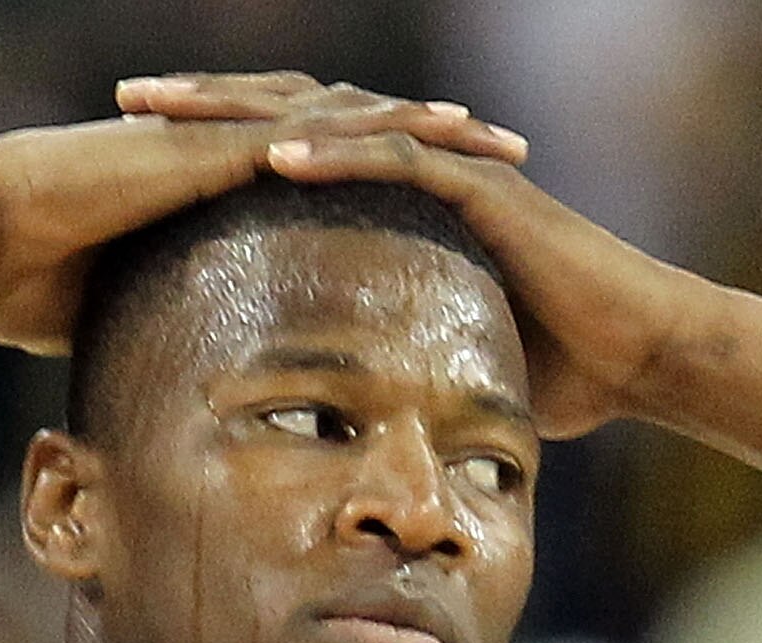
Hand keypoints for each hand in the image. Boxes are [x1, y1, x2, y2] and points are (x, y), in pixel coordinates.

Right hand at [0, 79, 527, 356]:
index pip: (323, 178)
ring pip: (349, 119)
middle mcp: (229, 148)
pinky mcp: (208, 143)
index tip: (456, 215)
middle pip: (357, 136)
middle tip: (511, 162)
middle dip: (436, 148)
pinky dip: (374, 130)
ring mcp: (222, 138)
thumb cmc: (16, 277)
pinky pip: (308, 127)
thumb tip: (163, 390)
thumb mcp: (107, 316)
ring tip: (498, 144)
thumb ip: (151, 334)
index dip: (391, 189)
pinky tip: (429, 137)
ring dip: (428, 130)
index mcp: (216, 186)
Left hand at [121, 71, 696, 438]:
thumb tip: (317, 422)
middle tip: (127, 102)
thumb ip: (374, 366)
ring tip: (175, 115)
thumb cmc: (545, 367)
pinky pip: (397, 158)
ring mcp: (448, 167)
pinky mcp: (482, 186)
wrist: (634, 355)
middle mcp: (412, 163)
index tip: (131, 153)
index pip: (280, 151)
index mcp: (388, 197)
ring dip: (250, 114)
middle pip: (290, 114)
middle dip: (206, 107)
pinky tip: (277, 156)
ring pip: (333, 118)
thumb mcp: (432, 362)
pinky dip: (337, 152)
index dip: (207, 149)